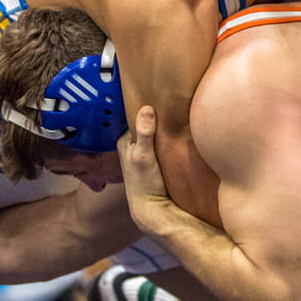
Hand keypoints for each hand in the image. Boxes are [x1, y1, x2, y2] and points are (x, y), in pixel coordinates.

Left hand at [118, 105, 175, 234]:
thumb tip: (146, 108)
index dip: (142, 104)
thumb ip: (144, 134)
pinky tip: (177, 129)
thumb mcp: (143, 156)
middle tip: (169, 97)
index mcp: (123, 141)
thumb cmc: (144, 183)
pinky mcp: (156, 159)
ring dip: (161, 124)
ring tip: (175, 108)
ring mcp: (144, 152)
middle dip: (153, 113)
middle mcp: (132, 145)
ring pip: (153, 132)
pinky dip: (166, 136)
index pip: (132, 116)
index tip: (155, 91)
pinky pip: (160, 142)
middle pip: (143, 123)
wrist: (154, 209)